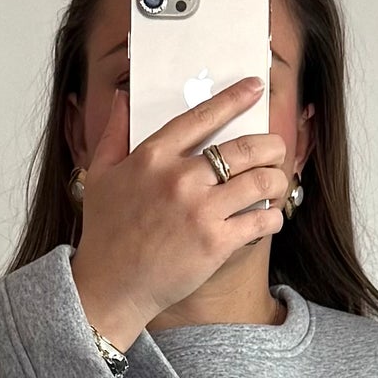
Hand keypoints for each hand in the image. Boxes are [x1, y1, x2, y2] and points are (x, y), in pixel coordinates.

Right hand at [70, 77, 290, 349]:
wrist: (110, 288)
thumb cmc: (104, 235)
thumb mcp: (100, 176)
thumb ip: (113, 134)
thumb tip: (121, 99)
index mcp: (153, 157)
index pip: (202, 117)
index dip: (234, 99)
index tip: (254, 88)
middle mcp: (180, 179)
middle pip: (243, 148)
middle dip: (270, 145)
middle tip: (276, 149)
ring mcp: (200, 211)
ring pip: (259, 181)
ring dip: (277, 179)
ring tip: (278, 182)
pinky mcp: (215, 243)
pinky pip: (259, 221)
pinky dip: (272, 218)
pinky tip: (271, 218)